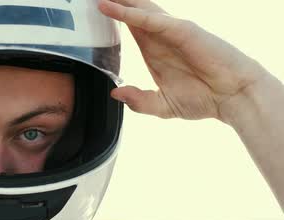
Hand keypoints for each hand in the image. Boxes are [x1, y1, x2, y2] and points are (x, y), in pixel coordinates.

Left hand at [98, 0, 270, 123]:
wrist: (233, 99)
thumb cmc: (204, 98)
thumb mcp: (162, 105)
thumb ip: (138, 100)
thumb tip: (115, 92)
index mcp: (155, 50)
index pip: (129, 27)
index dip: (112, 17)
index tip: (93, 11)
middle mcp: (161, 37)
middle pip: (132, 12)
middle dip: (114, 3)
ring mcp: (171, 32)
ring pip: (139, 9)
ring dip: (119, 1)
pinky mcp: (182, 31)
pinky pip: (151, 19)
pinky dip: (130, 13)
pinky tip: (113, 8)